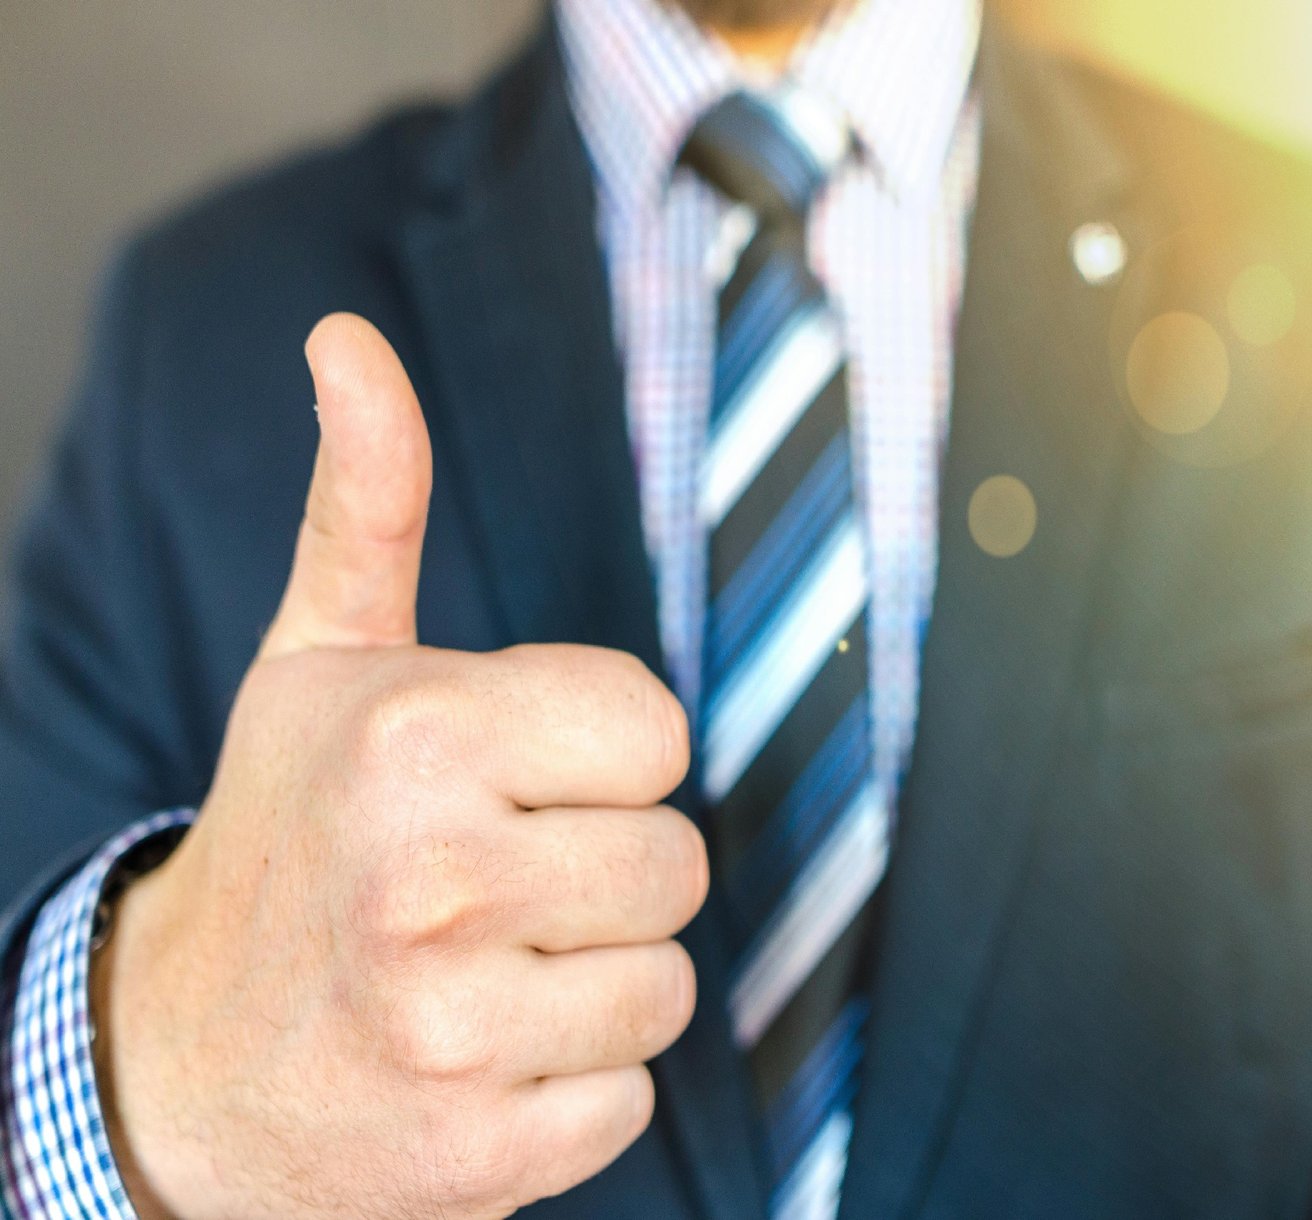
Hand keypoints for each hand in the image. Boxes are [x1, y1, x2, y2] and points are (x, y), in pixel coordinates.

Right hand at [91, 314, 705, 1218]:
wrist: (180, 1062)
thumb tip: (348, 340)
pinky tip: (473, 1057)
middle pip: (676, 860)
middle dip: (600, 869)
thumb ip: (368, 500)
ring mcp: (455, 1027)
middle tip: (490, 881)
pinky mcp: (481, 1151)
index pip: (657, 730)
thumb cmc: (288, 836)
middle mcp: (435, 877)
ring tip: (478, 968)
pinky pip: (629, 1098)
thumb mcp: (319, 663)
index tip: (516, 777)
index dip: (597, 755)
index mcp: (418, 733)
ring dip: (590, 978)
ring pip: (667, 982)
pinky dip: (567, 1083)